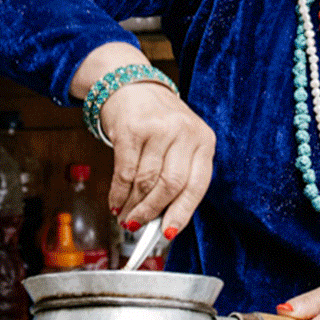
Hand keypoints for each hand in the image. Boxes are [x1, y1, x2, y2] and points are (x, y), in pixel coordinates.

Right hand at [102, 81, 214, 239]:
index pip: (197, 186)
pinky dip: (118, 194)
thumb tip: (163, 221)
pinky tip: (116, 202)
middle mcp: (184, 132)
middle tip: (138, 227)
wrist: (131, 85)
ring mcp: (158, 129)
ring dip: (133, 206)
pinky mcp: (132, 129)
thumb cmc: (158, 122)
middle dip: (152, 212)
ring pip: (146, 182)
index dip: (181, 214)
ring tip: (125, 217)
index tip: (168, 233)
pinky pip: (125, 172)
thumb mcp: (180, 143)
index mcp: (204, 140)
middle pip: (170, 185)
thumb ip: (177, 177)